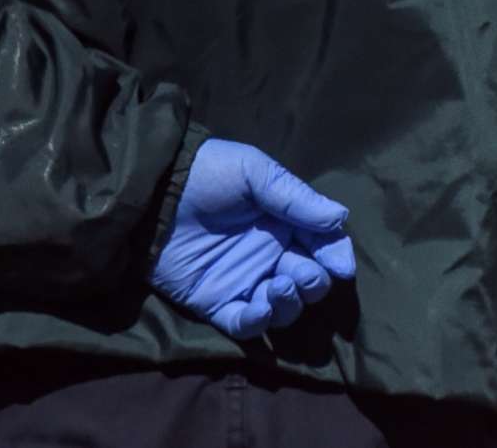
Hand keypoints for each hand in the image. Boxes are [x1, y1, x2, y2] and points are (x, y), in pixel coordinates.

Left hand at [151, 138, 357, 338]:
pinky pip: (245, 325)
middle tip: (303, 274)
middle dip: (313, 283)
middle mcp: (269, 255)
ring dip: (289, 304)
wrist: (154, 190)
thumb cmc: (208, 173)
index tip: (341, 266)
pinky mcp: (217, 303)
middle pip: (308, 282)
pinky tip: (259, 306)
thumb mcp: (254, 171)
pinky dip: (258, 322)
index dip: (336, 256)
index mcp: (284, 223)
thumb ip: (296, 198)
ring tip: (278, 285)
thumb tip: (340, 219)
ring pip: (282, 308)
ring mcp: (244, 281)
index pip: (321, 245)